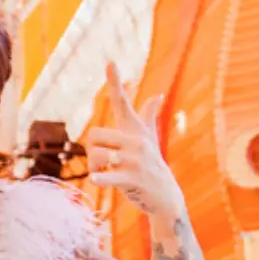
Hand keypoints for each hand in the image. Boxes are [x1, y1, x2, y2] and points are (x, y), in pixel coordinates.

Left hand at [84, 62, 185, 219]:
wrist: (167, 198)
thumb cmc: (153, 166)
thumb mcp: (151, 139)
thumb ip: (150, 116)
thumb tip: (157, 95)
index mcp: (136, 130)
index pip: (122, 102)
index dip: (114, 83)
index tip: (109, 61)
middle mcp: (136, 141)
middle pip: (94, 135)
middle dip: (91, 151)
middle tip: (101, 163)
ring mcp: (135, 160)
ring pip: (96, 155)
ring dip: (94, 167)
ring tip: (104, 174)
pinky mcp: (132, 178)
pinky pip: (106, 175)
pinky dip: (98, 179)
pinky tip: (96, 180)